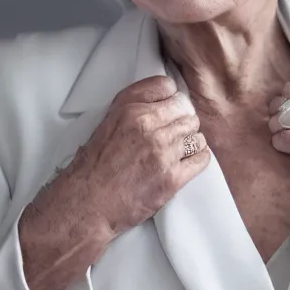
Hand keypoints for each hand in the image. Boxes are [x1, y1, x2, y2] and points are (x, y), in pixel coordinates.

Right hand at [19, 75, 210, 289]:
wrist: (88, 203)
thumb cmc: (94, 166)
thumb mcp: (107, 123)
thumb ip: (134, 108)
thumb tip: (163, 103)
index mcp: (128, 108)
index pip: (167, 86)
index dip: (169, 99)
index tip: (166, 110)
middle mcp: (146, 124)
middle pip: (185, 110)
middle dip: (181, 122)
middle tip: (172, 136)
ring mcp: (162, 151)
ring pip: (196, 134)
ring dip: (190, 142)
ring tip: (177, 152)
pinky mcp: (172, 176)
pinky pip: (202, 158)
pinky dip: (197, 160)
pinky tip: (185, 164)